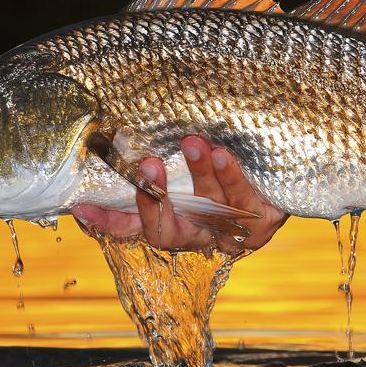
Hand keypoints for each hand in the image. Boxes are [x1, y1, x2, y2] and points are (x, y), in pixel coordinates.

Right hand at [71, 135, 287, 252]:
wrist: (283, 180)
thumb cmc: (223, 171)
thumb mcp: (187, 168)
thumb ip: (161, 162)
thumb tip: (120, 131)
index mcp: (173, 224)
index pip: (132, 228)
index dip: (107, 223)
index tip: (82, 207)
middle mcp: (197, 235)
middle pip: (166, 231)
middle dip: (155, 199)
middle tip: (148, 165)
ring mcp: (228, 233)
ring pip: (208, 208)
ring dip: (198, 174)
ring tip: (193, 142)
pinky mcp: (259, 225)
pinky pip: (242, 201)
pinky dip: (230, 176)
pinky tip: (223, 155)